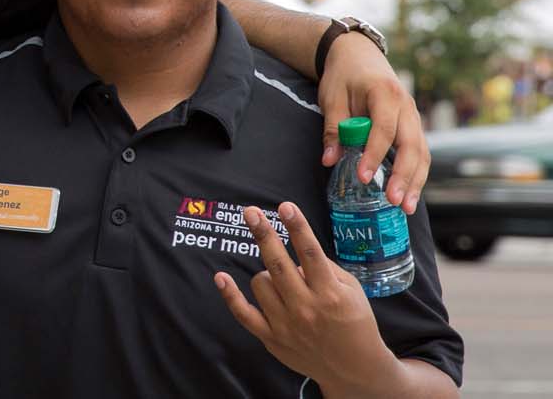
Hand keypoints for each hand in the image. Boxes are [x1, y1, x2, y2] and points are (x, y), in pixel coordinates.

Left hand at [214, 203, 401, 394]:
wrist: (354, 368)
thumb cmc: (355, 322)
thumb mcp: (353, 291)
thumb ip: (326, 268)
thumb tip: (298, 247)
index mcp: (330, 294)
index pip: (310, 254)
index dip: (297, 228)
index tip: (285, 207)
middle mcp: (306, 308)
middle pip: (278, 264)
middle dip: (263, 234)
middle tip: (250, 212)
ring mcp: (286, 324)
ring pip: (260, 282)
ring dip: (267, 274)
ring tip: (283, 282)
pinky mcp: (271, 338)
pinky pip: (243, 313)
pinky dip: (229, 295)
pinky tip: (220, 276)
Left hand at [318, 34, 427, 212]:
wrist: (358, 54)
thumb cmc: (343, 75)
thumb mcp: (332, 98)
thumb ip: (333, 129)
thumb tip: (329, 161)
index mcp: (385, 93)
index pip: (384, 129)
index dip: (375, 155)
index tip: (365, 177)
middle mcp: (406, 106)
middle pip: (412, 145)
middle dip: (405, 176)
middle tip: (395, 202)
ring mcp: (413, 116)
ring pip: (421, 153)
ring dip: (415, 181)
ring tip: (406, 207)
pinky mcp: (412, 125)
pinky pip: (419, 152)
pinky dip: (416, 173)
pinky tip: (409, 193)